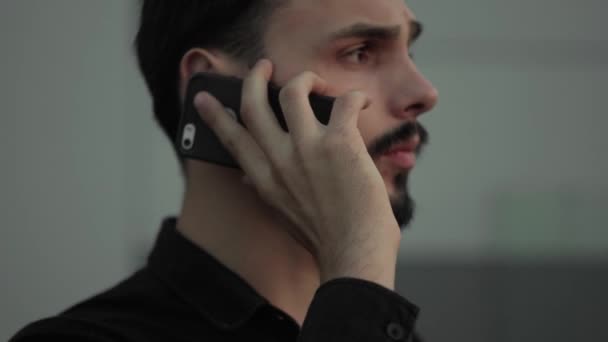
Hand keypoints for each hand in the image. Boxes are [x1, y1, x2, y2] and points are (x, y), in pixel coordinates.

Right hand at [194, 59, 400, 288]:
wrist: (353, 255)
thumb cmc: (325, 238)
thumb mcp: (282, 214)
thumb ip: (264, 190)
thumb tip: (245, 177)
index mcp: (263, 179)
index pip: (231, 138)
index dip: (214, 115)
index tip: (203, 99)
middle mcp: (279, 160)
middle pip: (253, 104)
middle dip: (256, 77)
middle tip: (264, 66)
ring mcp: (307, 150)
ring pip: (293, 92)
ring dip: (306, 79)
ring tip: (318, 84)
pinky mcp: (340, 144)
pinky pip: (343, 102)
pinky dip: (353, 96)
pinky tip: (360, 102)